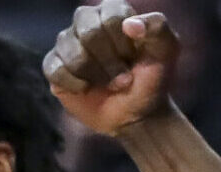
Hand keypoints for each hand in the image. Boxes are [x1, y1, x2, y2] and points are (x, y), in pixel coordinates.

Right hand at [45, 1, 182, 137]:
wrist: (135, 113)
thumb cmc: (151, 77)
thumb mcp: (166, 50)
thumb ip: (157, 27)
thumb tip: (129, 25)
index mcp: (113, 11)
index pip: (110, 17)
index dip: (122, 44)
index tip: (133, 58)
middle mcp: (87, 21)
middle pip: (88, 32)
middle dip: (108, 62)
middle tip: (123, 77)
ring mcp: (67, 43)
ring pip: (71, 52)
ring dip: (94, 75)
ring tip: (108, 84)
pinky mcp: (53, 66)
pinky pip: (55, 70)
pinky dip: (74, 84)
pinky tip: (86, 89)